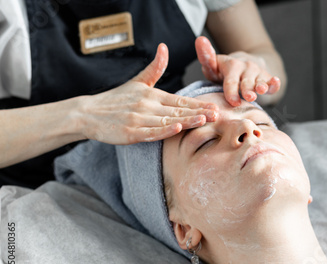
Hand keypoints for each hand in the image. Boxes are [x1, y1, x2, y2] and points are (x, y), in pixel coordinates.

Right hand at [79, 43, 218, 144]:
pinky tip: (176, 128)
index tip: (214, 106)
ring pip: (167, 121)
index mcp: (152, 95)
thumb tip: (164, 47)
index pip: (180, 100)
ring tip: (203, 121)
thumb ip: (155, 68)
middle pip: (177, 110)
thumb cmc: (115, 99)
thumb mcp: (137, 82)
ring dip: (186, 121)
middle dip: (199, 113)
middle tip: (217, 114)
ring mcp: (139, 119)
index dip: (198, 104)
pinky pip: (150, 132)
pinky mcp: (130, 133)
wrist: (88, 113)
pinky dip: (163, 131)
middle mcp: (147, 106)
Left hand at [195, 36, 280, 106]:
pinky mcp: (266, 78)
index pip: (231, 79)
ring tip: (261, 90)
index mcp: (232, 65)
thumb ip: (206, 57)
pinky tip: (276, 82)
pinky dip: (275, 83)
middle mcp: (246, 67)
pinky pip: (271, 81)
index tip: (233, 101)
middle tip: (249, 97)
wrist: (243, 64)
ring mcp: (257, 72)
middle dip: (247, 89)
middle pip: (246, 82)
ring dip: (261, 86)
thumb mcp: (213, 65)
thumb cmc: (224, 70)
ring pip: (259, 81)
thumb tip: (200, 39)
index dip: (231, 90)